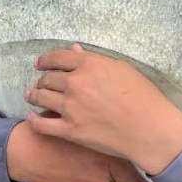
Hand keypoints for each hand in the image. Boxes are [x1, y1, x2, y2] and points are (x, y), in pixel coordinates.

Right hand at [7, 120, 146, 181]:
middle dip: (121, 177)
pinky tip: (74, 169)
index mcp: (110, 158)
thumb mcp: (87, 125)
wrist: (27, 150)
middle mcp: (103, 178)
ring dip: (101, 178)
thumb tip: (130, 138)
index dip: (141, 179)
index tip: (143, 174)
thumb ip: (109, 134)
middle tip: (114, 163)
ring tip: (86, 162)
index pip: (137, 181)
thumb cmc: (58, 130)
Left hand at [25, 44, 181, 175]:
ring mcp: (71, 107)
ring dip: (34, 95)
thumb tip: (75, 51)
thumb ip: (95, 60)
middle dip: (42, 79)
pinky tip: (32, 117)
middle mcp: (76, 83)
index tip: (41, 63)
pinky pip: (42, 124)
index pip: (58, 57)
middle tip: (41, 82)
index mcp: (89, 65)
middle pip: (48, 78)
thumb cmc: (143, 96)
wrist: (149, 129)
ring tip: (31, 95)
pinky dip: (34, 119)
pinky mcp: (70, 130)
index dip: (46, 59)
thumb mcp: (122, 69)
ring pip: (41, 97)